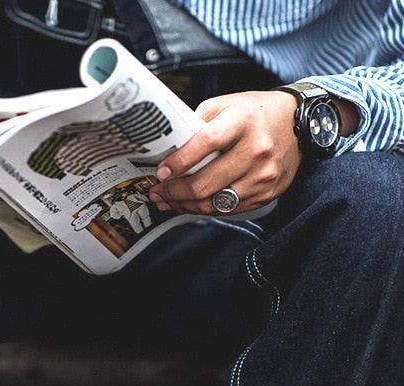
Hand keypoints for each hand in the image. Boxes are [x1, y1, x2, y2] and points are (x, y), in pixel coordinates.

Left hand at [149, 90, 302, 214]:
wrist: (299, 125)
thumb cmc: (256, 114)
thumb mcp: (226, 105)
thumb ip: (197, 122)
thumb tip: (168, 147)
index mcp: (243, 121)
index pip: (206, 143)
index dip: (180, 161)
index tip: (161, 172)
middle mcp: (256, 150)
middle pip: (206, 183)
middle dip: (174, 191)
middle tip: (156, 191)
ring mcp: (263, 176)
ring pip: (214, 203)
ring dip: (185, 205)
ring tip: (167, 201)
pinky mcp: (266, 194)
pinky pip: (228, 210)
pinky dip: (205, 209)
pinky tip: (190, 204)